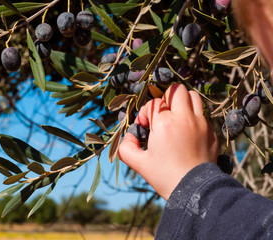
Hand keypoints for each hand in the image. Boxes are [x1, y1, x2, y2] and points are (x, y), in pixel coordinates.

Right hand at [118, 84, 217, 199]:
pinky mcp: (211, 131)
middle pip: (175, 91)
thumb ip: (126, 147)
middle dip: (165, 100)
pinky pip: (202, 113)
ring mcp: (201, 123)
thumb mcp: (138, 163)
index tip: (145, 127)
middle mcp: (184, 118)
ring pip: (193, 96)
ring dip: (182, 103)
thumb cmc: (165, 177)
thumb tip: (129, 136)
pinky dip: (193, 116)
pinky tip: (187, 132)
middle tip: (162, 116)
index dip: (145, 113)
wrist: (195, 190)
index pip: (153, 103)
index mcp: (165, 124)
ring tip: (176, 118)